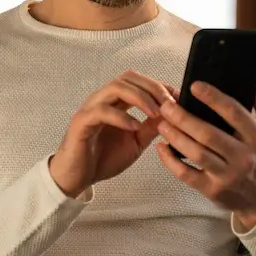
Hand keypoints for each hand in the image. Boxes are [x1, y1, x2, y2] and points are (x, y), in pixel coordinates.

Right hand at [49, 71, 175, 197]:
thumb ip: (151, 127)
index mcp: (115, 102)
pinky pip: (101, 111)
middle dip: (152, 88)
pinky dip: (121, 117)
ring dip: (139, 97)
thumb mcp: (136, 142)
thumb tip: (172, 115)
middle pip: (128, 78)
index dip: (159, 86)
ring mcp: (91, 109)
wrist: (78, 177)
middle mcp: (102, 99)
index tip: (177, 97)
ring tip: (155, 113)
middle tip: (169, 104)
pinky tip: (134, 127)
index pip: (138, 81)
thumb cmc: (103, 158)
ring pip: (115, 88)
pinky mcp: (81, 123)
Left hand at [155, 82, 255, 229]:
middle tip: (166, 105)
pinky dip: (170, 161)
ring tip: (162, 123)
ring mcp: (227, 175)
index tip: (194, 86)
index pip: (233, 112)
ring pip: (196, 153)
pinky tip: (161, 148)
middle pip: (208, 134)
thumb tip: (255, 88)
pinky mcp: (213, 190)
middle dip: (183, 118)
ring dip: (175, 137)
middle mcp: (243, 157)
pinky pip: (187, 175)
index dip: (213, 98)